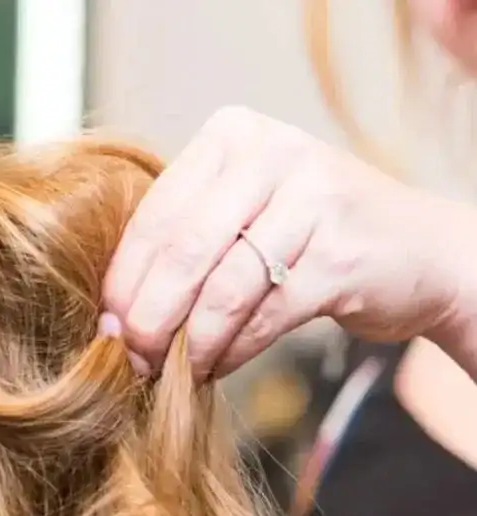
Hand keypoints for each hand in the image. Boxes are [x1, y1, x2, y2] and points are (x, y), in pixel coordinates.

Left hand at [101, 106, 476, 379]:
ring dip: (189, 344)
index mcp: (232, 136)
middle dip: (147, 320)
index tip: (105, 331)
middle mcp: (272, 153)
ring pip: (221, 289)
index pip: (153, 218)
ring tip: (174, 372)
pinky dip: (230, 351)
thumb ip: (181, 249)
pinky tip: (214, 368)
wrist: (417, 253)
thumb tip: (111, 321)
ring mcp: (313, 199)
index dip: (122, 284)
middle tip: (131, 363)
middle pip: (181, 253)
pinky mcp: (339, 254)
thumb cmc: (307, 239)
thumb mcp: (240, 217)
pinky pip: (263, 316)